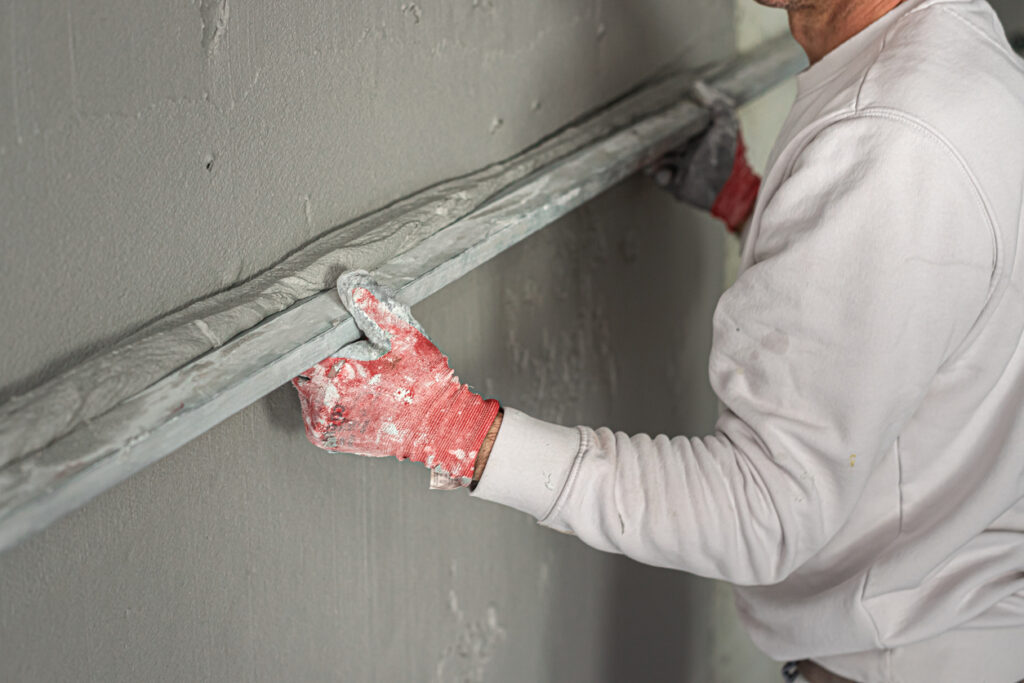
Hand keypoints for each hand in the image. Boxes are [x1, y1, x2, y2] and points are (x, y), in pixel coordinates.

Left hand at [292, 271, 499, 485]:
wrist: (437, 427)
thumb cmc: (424, 384)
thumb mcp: (403, 334)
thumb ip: (373, 307)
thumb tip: (349, 284)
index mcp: (336, 373)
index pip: (308, 345)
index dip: (325, 337)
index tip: (342, 339)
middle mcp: (322, 403)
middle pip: (306, 365)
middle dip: (328, 358)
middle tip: (360, 361)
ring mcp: (321, 424)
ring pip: (310, 387)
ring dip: (328, 380)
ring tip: (361, 380)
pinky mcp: (325, 437)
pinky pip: (316, 409)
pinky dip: (330, 401)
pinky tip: (356, 396)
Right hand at [647, 81, 760, 232]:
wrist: (723, 189)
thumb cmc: (727, 157)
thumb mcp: (726, 126)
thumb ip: (718, 106)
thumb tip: (699, 85)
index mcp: (699, 135)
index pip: (679, 124)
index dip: (669, 120)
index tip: (659, 114)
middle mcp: (688, 150)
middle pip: (664, 141)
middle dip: (657, 140)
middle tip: (651, 137)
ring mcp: (680, 166)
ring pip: (657, 158)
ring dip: (654, 158)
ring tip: (654, 157)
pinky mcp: (674, 182)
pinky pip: (659, 176)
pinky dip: (659, 174)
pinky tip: (667, 173)